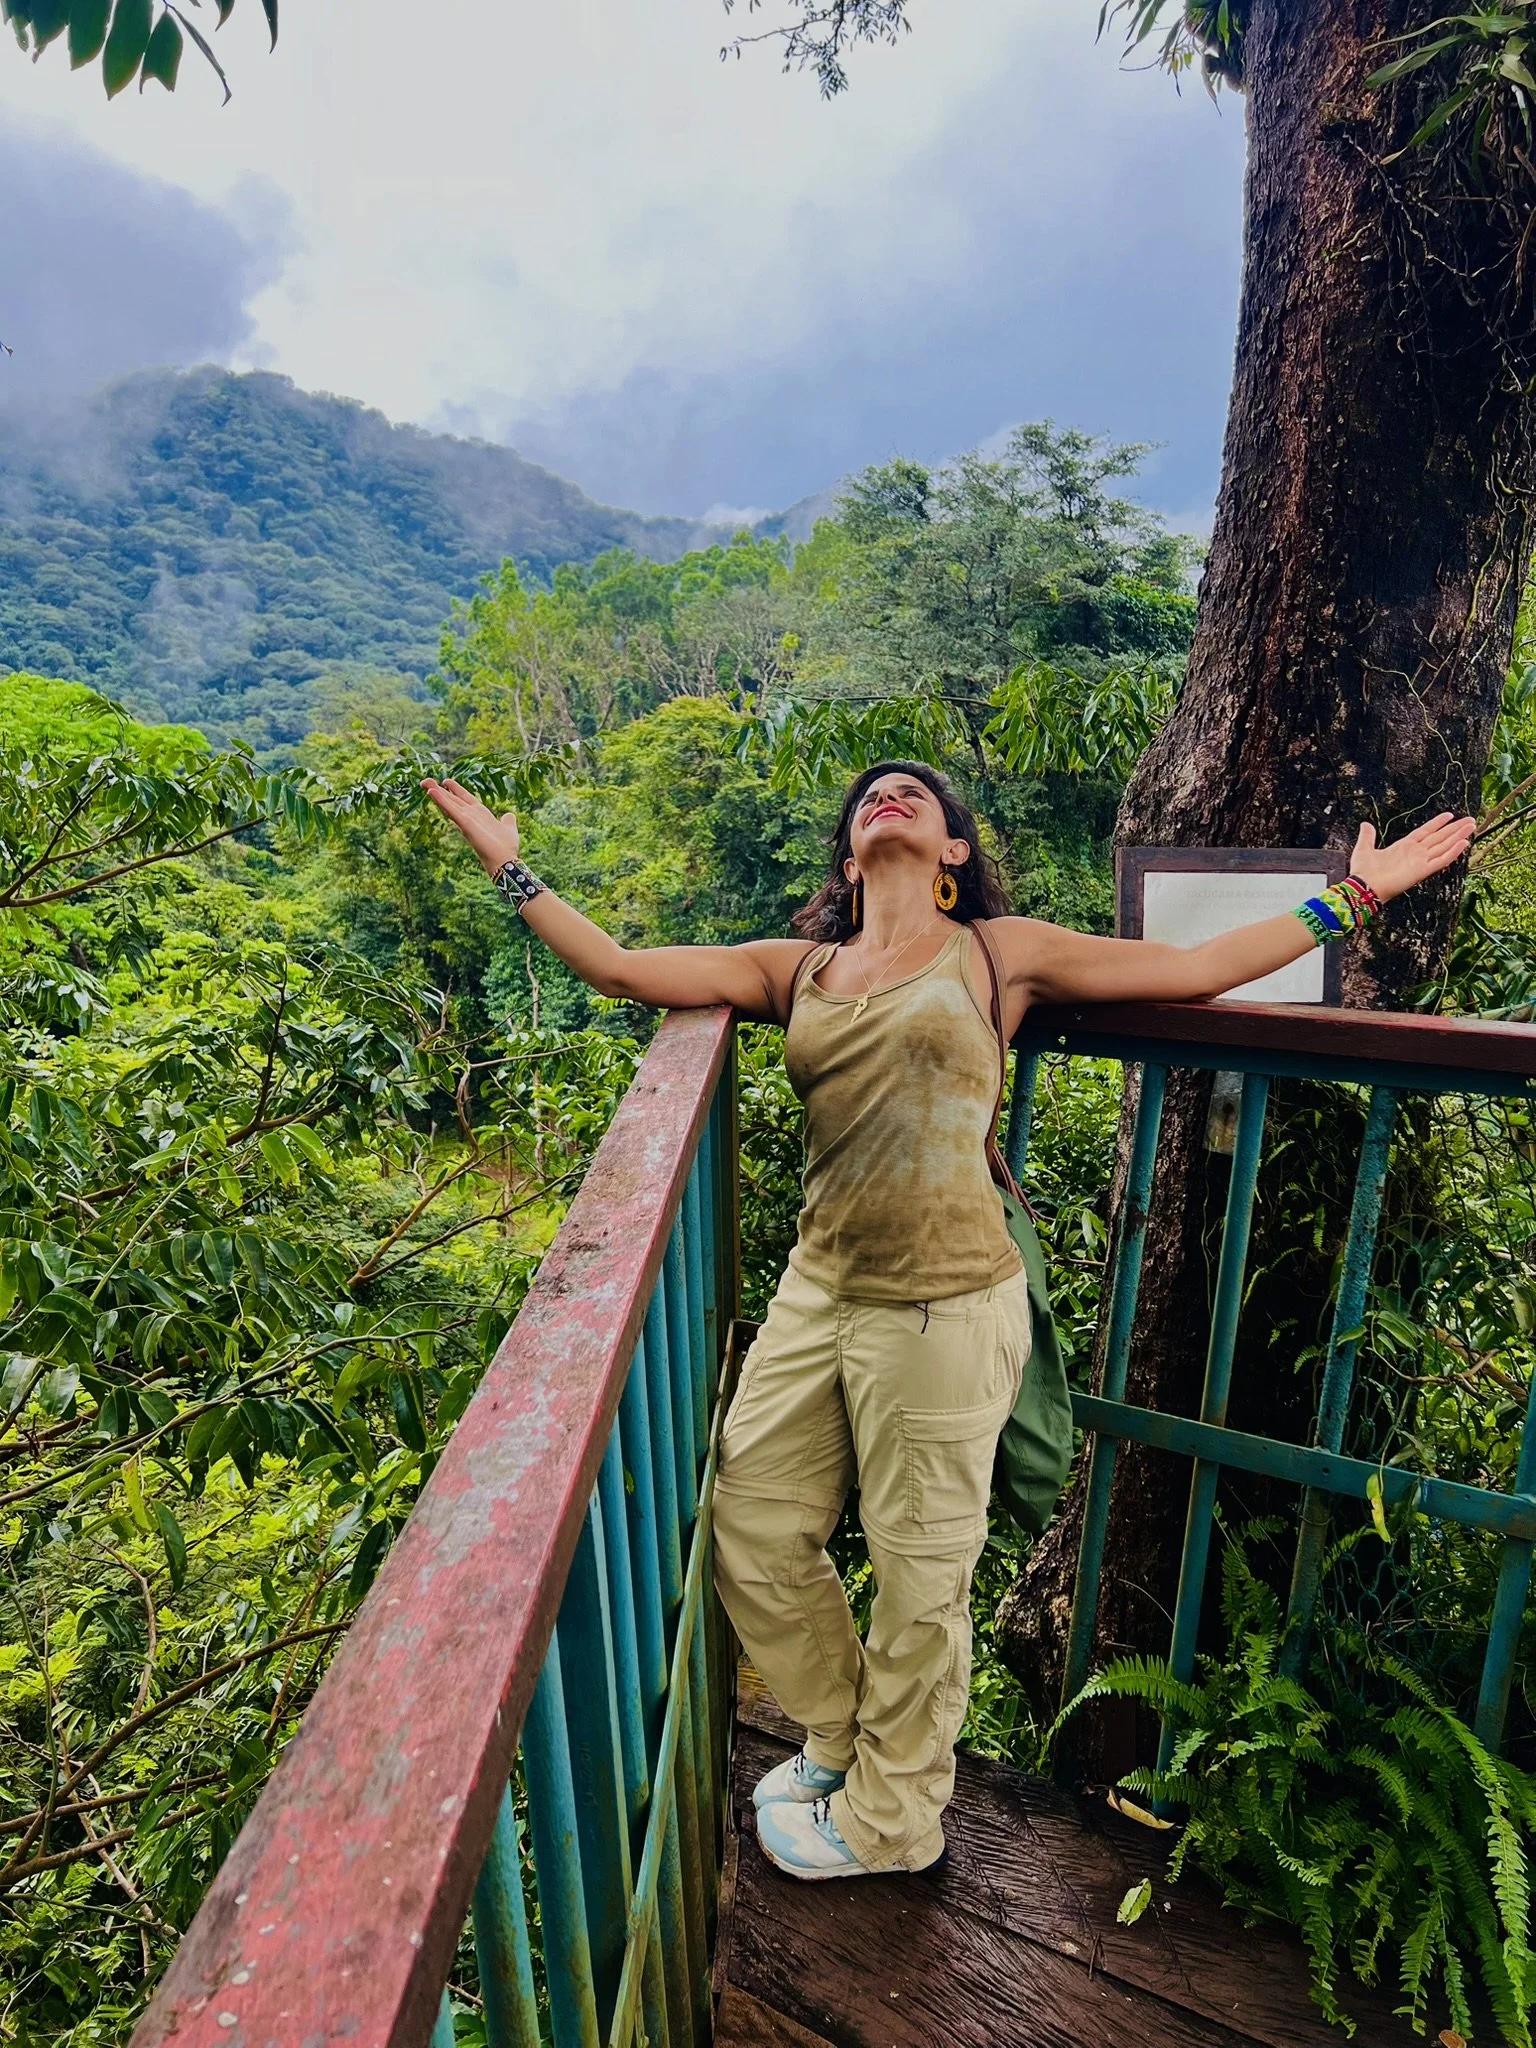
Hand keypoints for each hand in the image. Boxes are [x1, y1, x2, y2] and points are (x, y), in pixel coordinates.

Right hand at [421, 777, 520, 878]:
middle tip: (425, 781)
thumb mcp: (508, 828)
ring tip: (424, 782)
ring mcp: (466, 820)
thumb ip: (508, 820)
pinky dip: (441, 801)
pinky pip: (451, 810)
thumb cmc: (506, 848)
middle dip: (439, 790)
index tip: (446, 781)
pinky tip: (431, 792)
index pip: (465, 798)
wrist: (505, 860)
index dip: (456, 789)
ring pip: (448, 803)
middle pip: (452, 800)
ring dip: (436, 793)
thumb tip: (509, 815)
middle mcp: (470, 816)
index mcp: (480, 814)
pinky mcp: (464, 824)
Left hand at [1349, 812, 1475, 902]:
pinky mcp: (1422, 871)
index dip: (1437, 823)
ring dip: (1458, 836)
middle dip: (1455, 829)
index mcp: (1404, 846)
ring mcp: (1420, 862)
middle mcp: (1415, 853)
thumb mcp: (1364, 848)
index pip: (1425, 831)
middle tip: (1470, 820)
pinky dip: (1453, 852)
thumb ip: (1367, 836)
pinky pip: (1441, 860)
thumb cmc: (1363, 872)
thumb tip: (1365, 824)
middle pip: (1440, 837)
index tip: (1449, 815)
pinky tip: (1464, 843)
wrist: (1363, 887)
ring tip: (1471, 826)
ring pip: (1444, 846)